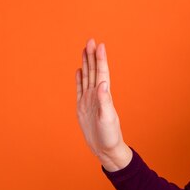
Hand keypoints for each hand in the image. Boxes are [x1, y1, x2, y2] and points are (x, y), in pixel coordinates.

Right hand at [76, 39, 131, 171]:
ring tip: (85, 49)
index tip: (100, 45)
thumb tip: (102, 84)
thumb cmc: (110, 135)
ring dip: (86, 63)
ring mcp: (89, 100)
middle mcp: (97, 95)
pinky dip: (79, 78)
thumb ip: (104, 101)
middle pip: (93, 71)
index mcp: (104, 95)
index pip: (102, 73)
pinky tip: (79, 70)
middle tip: (90, 40)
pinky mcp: (82, 107)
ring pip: (86, 77)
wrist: (105, 149)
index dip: (100, 59)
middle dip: (92, 55)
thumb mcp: (107, 118)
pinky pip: (79, 88)